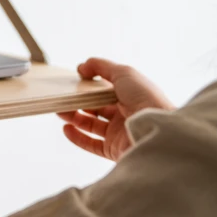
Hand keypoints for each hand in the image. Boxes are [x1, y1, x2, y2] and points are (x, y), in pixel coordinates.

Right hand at [58, 57, 173, 160]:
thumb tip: (82, 67)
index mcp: (131, 95)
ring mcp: (119, 132)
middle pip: (97, 107)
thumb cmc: (146, 99)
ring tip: (60, 110)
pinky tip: (66, 128)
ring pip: (91, 124)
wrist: (156, 130)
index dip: (91, 85)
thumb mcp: (124, 73)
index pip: (107, 89)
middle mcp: (126, 114)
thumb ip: (101, 66)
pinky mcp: (113, 150)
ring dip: (74, 117)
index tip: (74, 81)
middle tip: (62, 97)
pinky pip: (91, 144)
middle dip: (79, 102)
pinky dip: (77, 137)